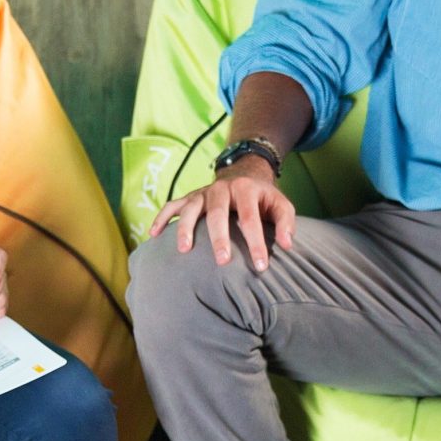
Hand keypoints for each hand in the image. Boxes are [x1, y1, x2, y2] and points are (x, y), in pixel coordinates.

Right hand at [147, 160, 297, 270]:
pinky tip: (153, 235)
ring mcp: (202, 193)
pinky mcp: (190, 197)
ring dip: (186, 228)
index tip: (261, 267)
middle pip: (218, 214)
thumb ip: (285, 223)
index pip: (251, 219)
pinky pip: (172, 206)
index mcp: (246, 190)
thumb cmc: (263, 199)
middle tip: (223, 261)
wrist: (244, 174)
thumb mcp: (281, 205)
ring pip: (191, 208)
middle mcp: (222, 189)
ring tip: (184, 250)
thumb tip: (288, 245)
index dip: (256, 244)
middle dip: (219, 238)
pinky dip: (162, 218)